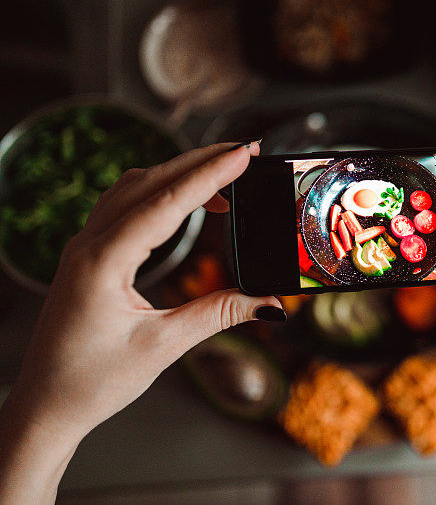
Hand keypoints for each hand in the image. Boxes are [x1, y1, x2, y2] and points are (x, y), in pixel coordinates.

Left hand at [0, 141, 282, 502]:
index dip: (211, 175)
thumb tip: (269, 301)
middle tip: (245, 151)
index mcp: (104, 262)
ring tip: (223, 174)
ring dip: (179, 173)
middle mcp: (90, 244)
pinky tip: (183, 201)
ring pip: (135, 187)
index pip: (168, 202)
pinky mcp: (89, 255)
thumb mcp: (163, 346)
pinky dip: (160, 192)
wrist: (46, 405)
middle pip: (151, 181)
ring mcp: (85, 246)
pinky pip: (125, 205)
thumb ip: (218, 314)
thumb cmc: (93, 381)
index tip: (245, 153)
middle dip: (200, 161)